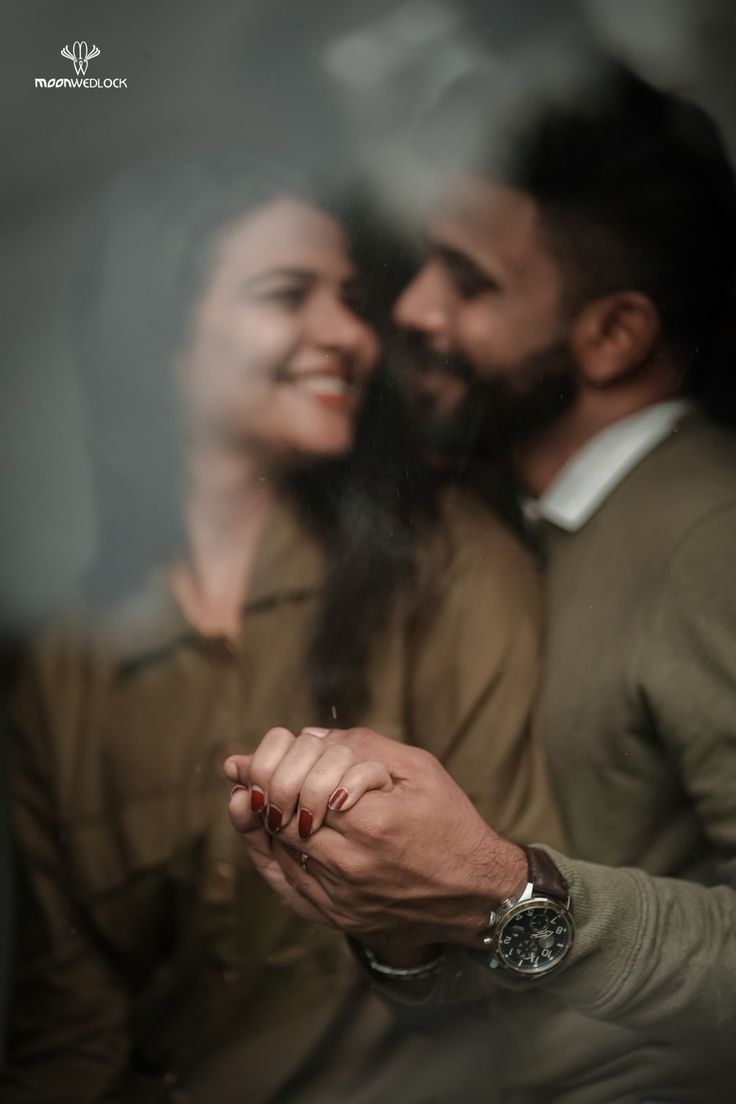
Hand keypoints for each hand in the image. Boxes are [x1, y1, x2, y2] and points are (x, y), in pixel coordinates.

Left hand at [235, 728, 527, 948]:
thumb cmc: (450, 824)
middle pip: (279, 815)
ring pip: (276, 847)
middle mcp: (350, 864)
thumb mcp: (419, 769)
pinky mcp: (334, 916)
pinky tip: (261, 825)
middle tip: (253, 766)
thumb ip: (362, 747)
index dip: (281, 760)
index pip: (300, 782)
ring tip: (251, 789)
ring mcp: (339, 896)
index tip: (279, 746)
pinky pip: (284, 880)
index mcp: (373, 822)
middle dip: (265, 783)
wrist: (475, 895)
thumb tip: (309, 737)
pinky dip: (268, 849)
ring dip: (261, 815)